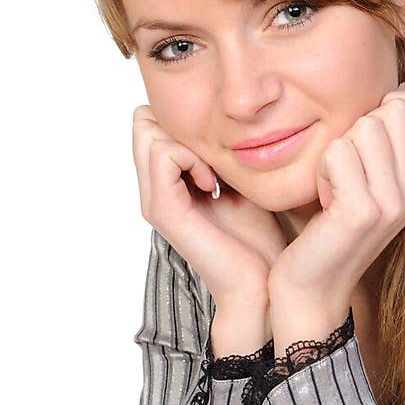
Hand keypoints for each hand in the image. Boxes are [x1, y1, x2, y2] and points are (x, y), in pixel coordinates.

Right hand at [131, 104, 288, 306]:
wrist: (261, 283)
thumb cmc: (257, 240)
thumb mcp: (238, 182)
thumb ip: (219, 154)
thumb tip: (222, 121)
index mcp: (168, 184)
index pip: (153, 121)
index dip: (186, 123)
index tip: (219, 154)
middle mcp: (153, 190)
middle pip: (144, 121)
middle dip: (182, 126)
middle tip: (214, 160)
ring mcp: (154, 200)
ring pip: (148, 130)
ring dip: (189, 142)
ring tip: (214, 175)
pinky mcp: (162, 210)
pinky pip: (164, 154)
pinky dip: (192, 158)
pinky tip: (213, 185)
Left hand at [267, 85, 404, 309]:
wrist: (313, 287)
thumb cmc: (331, 227)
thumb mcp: (370, 180)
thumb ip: (389, 141)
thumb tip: (401, 90)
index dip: (395, 106)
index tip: (368, 140)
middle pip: (394, 111)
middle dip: (358, 130)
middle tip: (346, 172)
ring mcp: (394, 203)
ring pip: (365, 128)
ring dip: (336, 152)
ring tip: (335, 188)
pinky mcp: (363, 211)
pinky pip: (339, 152)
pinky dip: (323, 170)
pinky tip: (326, 201)